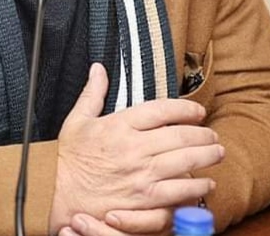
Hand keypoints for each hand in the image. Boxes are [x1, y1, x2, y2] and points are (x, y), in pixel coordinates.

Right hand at [49, 63, 222, 233]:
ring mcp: (141, 176)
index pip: (163, 110)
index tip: (198, 112)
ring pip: (186, 163)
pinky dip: (195, 188)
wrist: (53, 193)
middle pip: (182, 136)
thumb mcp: (77, 120)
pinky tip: (204, 185)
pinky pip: (178, 193)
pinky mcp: (143, 201)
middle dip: (204, 135)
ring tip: (216, 154)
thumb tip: (99, 69)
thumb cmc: (66, 159)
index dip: (186, 109)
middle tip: (213, 135)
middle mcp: (134, 149)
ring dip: (206, 158)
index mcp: (119, 125)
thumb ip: (93, 93)